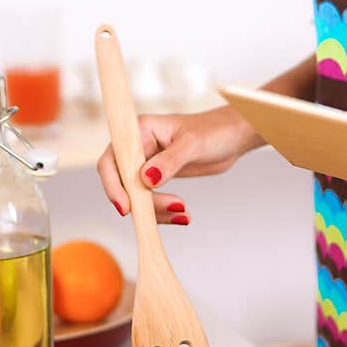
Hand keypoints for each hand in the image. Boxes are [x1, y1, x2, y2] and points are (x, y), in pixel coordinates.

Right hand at [97, 105, 261, 223]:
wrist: (233, 137)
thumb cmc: (215, 130)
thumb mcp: (192, 144)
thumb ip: (169, 161)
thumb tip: (146, 179)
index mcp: (140, 131)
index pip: (113, 160)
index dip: (113, 184)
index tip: (126, 207)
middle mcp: (139, 147)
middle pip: (122, 182)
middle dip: (142, 202)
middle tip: (171, 208)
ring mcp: (148, 163)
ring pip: (137, 195)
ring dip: (156, 210)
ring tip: (182, 212)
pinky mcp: (159, 177)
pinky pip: (151, 200)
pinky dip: (164, 211)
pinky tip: (183, 215)